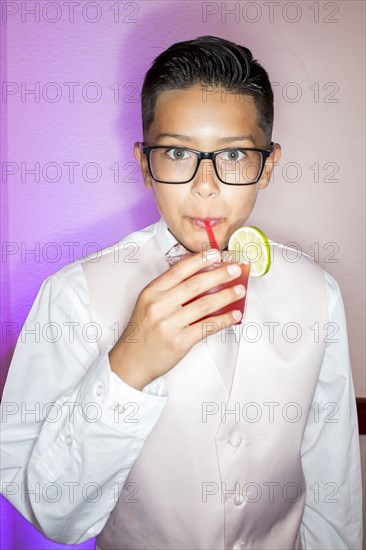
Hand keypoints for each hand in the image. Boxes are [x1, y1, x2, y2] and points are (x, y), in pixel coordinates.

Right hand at [109, 249, 245, 389]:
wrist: (131, 362)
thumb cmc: (142, 332)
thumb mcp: (147, 304)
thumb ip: (169, 290)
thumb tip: (201, 277)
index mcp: (151, 292)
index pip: (179, 270)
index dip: (199, 260)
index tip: (216, 254)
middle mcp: (159, 306)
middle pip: (195, 284)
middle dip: (219, 275)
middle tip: (235, 270)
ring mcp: (169, 324)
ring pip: (204, 304)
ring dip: (226, 296)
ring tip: (239, 291)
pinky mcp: (179, 341)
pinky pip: (207, 327)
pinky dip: (224, 320)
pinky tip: (234, 315)